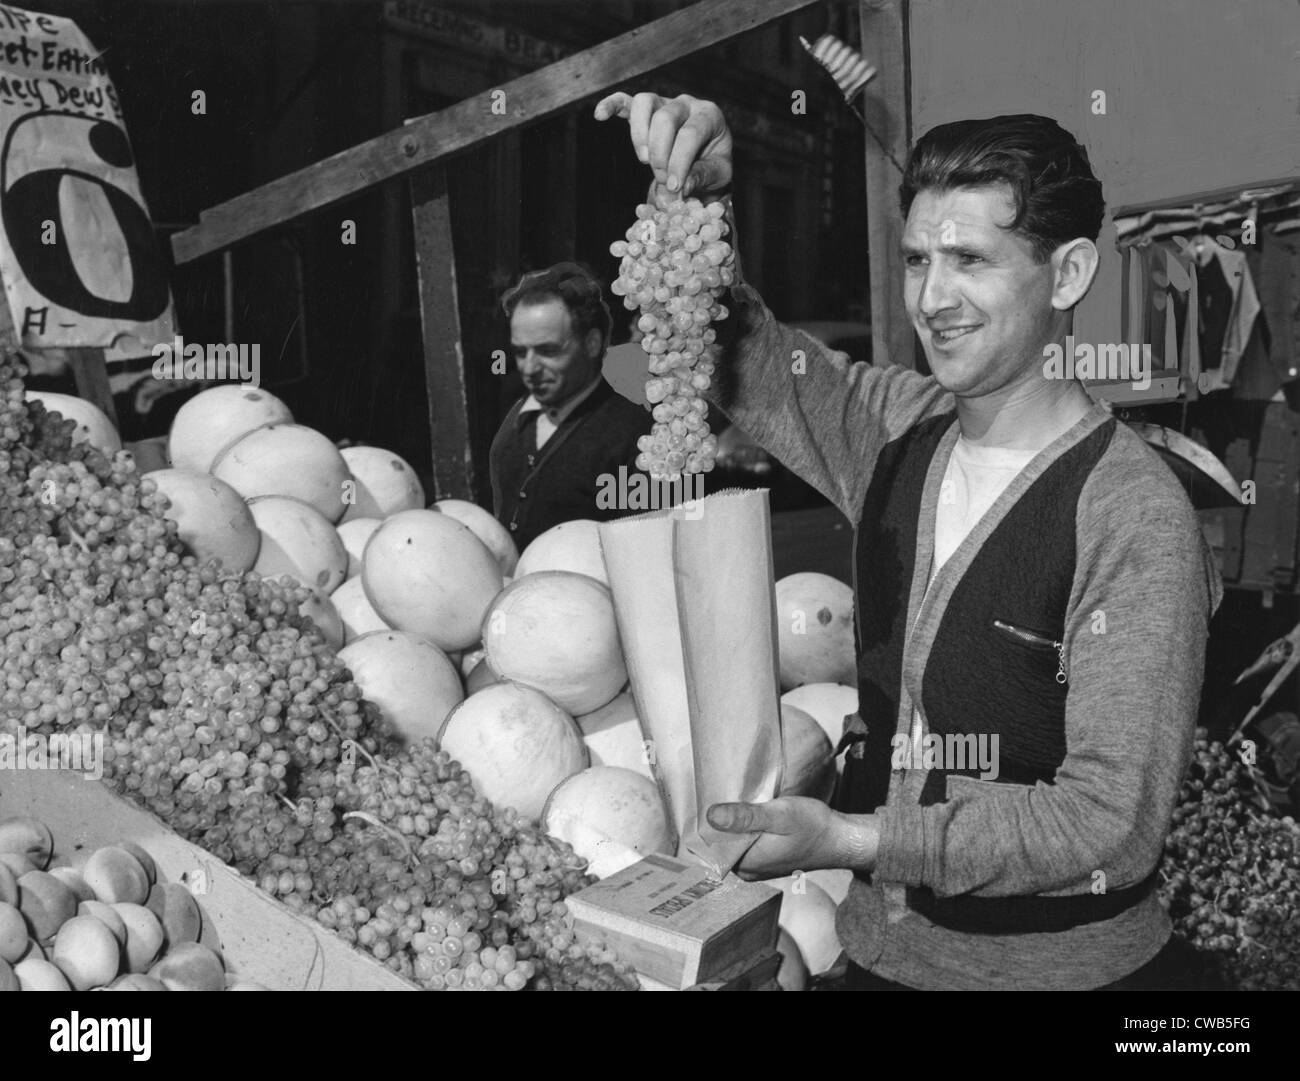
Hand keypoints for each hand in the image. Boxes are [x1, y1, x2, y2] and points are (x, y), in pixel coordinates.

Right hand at [593, 91, 732, 197]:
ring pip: (645, 104)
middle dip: (660, 154)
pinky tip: (600, 115)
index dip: (679, 162)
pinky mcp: (646, 110)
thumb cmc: (712, 165)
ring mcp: (665, 103)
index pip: (690, 134)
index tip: (674, 187)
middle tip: (662, 179)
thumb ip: (700, 177)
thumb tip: (676, 189)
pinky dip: (612, 105)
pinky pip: (626, 101)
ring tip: (644, 160)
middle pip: (666, 118)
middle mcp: (687, 103)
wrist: (707, 160)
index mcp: (709, 116)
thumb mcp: (717, 175)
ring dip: (641, 135)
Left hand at [706, 797, 879, 879]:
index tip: (715, 798)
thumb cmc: (813, 826)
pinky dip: (746, 828)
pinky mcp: (764, 861)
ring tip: (743, 802)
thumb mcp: (778, 815)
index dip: (711, 820)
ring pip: (732, 842)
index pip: (711, 843)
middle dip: (723, 821)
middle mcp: (747, 871)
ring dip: (735, 823)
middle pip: (720, 843)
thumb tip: (711, 815)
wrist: (839, 839)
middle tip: (731, 795)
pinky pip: (745, 843)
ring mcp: (755, 868)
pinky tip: (754, 814)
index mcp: (746, 864)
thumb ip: (745, 816)